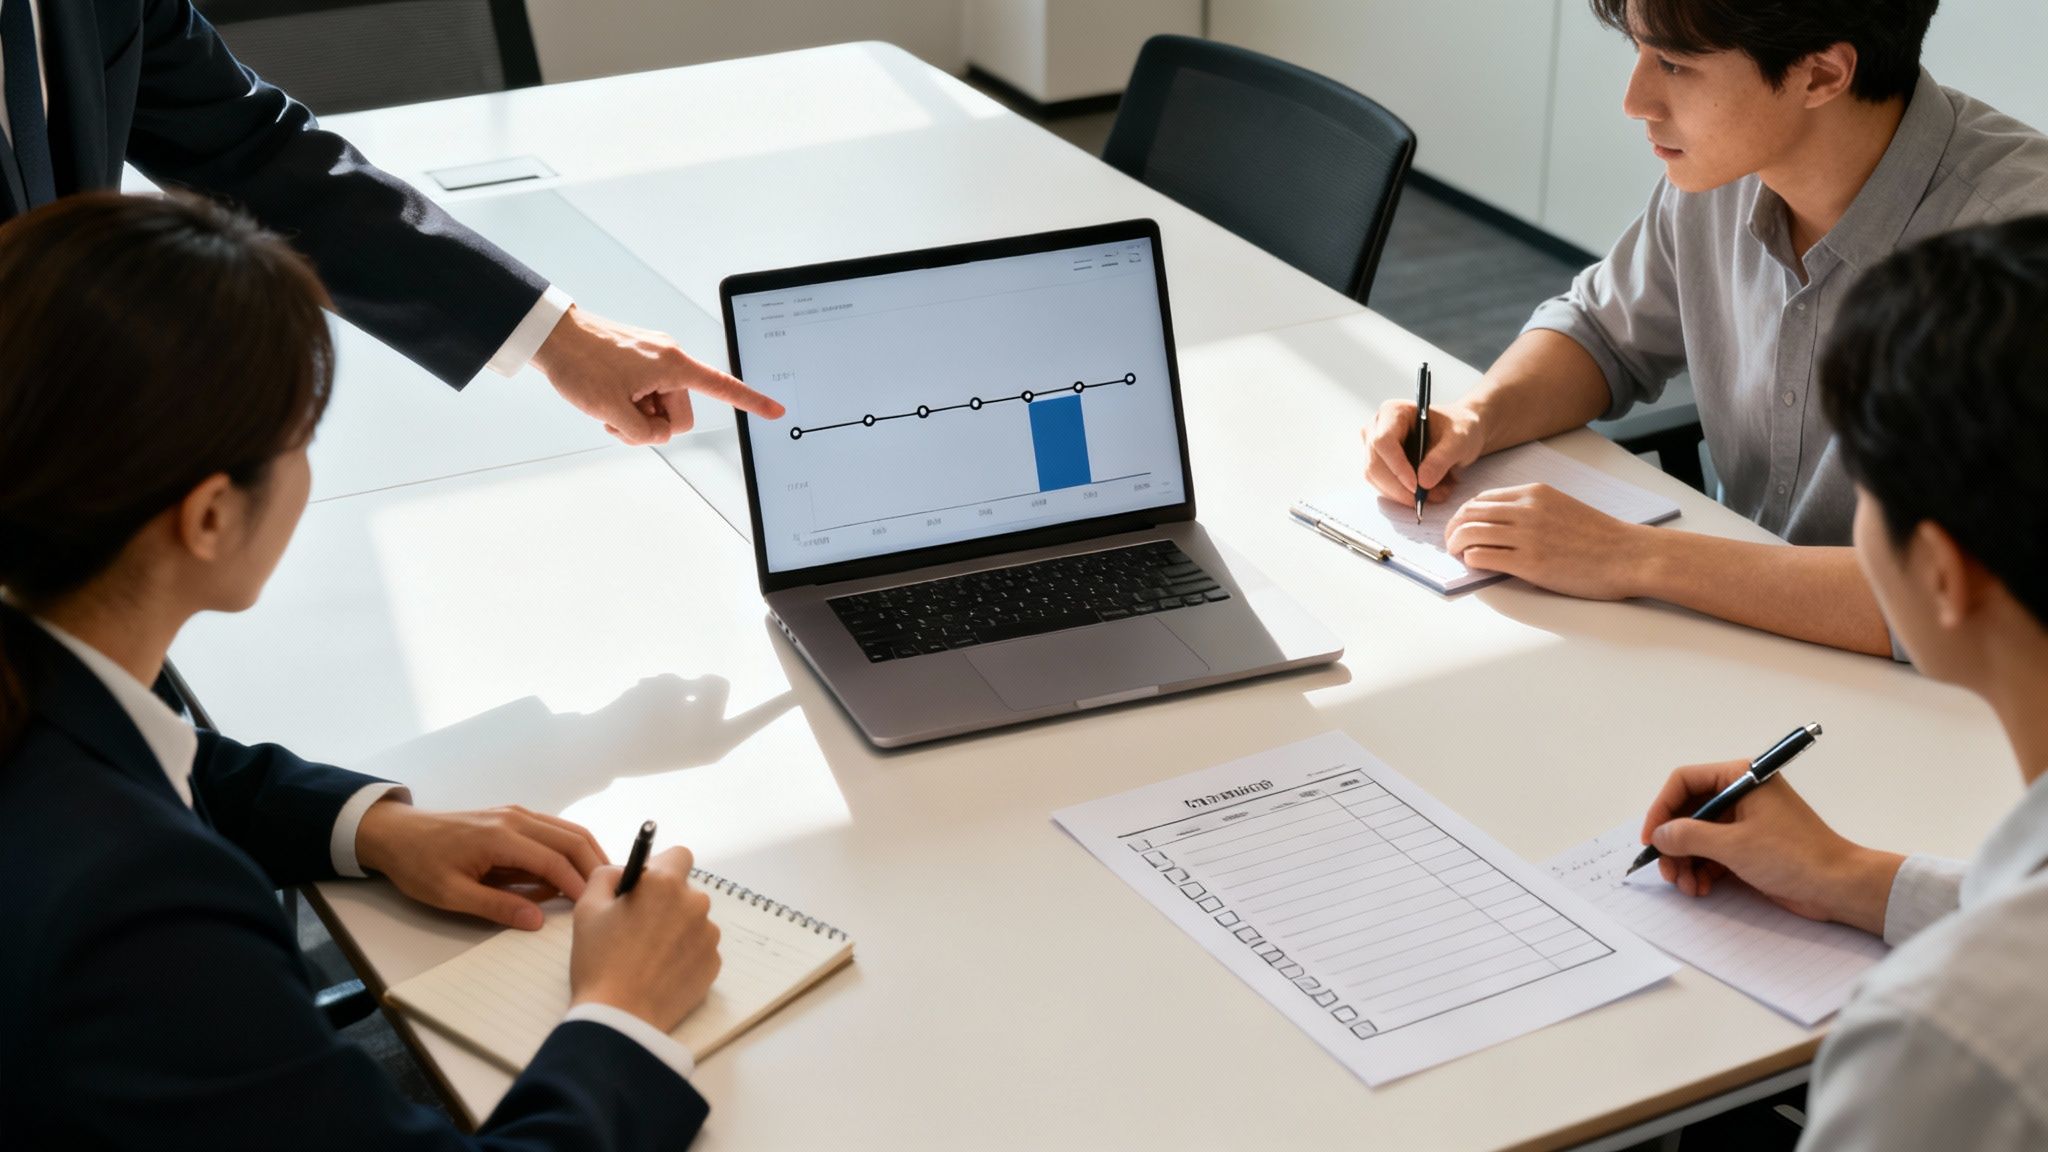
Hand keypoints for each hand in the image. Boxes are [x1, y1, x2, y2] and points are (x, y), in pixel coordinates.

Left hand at [355, 801, 607, 929]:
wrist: (398, 834)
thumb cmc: (420, 866)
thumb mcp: (451, 895)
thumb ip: (496, 907)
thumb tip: (537, 921)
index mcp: (501, 837)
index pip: (554, 860)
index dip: (577, 884)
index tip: (594, 907)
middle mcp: (516, 818)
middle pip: (572, 839)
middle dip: (595, 866)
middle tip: (613, 894)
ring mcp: (517, 813)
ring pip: (568, 830)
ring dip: (588, 854)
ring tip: (603, 883)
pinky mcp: (515, 816)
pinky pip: (554, 829)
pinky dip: (573, 847)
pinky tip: (577, 869)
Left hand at [531, 305, 785, 445]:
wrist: (553, 336)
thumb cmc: (581, 364)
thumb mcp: (611, 411)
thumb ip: (643, 433)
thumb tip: (656, 435)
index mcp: (673, 365)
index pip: (722, 387)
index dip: (750, 402)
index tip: (775, 412)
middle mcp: (669, 359)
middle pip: (681, 413)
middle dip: (654, 424)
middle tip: (620, 418)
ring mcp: (654, 359)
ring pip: (661, 408)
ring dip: (638, 417)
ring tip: (608, 409)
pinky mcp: (638, 361)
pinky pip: (647, 394)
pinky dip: (631, 405)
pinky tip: (608, 400)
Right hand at [570, 846, 721, 1030]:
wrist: (619, 1017)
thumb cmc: (599, 961)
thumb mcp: (587, 907)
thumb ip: (607, 875)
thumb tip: (625, 871)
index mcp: (664, 884)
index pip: (679, 856)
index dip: (661, 868)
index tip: (647, 886)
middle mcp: (694, 904)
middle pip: (685, 892)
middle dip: (666, 902)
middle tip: (638, 927)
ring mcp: (708, 935)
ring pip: (693, 921)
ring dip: (676, 929)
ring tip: (647, 955)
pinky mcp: (714, 963)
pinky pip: (700, 948)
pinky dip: (685, 955)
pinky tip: (660, 971)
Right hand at [1362, 400, 1483, 503]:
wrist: (1458, 434)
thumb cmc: (1459, 428)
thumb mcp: (1459, 439)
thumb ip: (1442, 458)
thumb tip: (1423, 482)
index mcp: (1393, 412)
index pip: (1383, 442)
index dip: (1397, 466)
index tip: (1417, 487)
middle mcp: (1376, 429)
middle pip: (1375, 465)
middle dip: (1401, 488)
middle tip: (1431, 498)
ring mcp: (1373, 448)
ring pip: (1377, 480)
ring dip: (1404, 494)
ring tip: (1438, 494)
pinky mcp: (1379, 466)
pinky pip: (1383, 486)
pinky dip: (1405, 495)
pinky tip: (1429, 493)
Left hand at [1443, 483, 1649, 599]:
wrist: (1628, 555)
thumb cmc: (1599, 536)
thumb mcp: (1561, 508)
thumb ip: (1530, 510)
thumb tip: (1498, 524)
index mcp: (1534, 493)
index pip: (1482, 498)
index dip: (1464, 513)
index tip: (1459, 525)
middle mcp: (1526, 510)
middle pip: (1470, 513)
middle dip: (1452, 528)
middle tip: (1450, 542)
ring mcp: (1527, 536)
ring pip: (1470, 533)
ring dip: (1456, 545)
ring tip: (1457, 554)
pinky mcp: (1529, 563)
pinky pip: (1483, 556)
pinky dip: (1471, 560)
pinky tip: (1473, 564)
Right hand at [1641, 760, 1902, 934]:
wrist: (1839, 887)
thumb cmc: (1793, 856)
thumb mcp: (1734, 845)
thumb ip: (1689, 837)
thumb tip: (1659, 836)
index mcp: (1741, 779)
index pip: (1685, 782)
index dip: (1662, 809)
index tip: (1652, 838)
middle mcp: (1741, 795)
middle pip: (1688, 812)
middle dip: (1674, 844)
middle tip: (1667, 871)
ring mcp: (1745, 822)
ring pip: (1698, 836)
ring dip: (1686, 861)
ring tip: (1686, 886)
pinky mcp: (1750, 846)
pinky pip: (1713, 853)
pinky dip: (1702, 870)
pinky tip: (1700, 888)